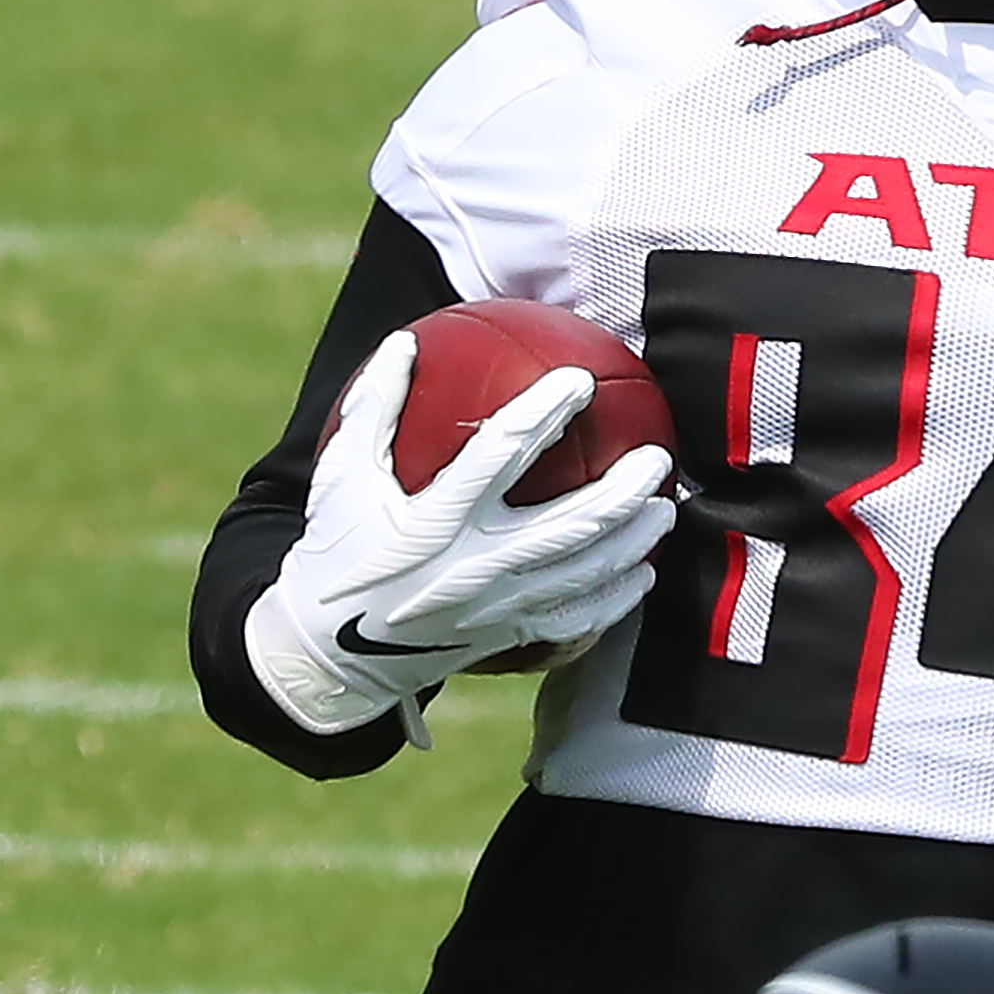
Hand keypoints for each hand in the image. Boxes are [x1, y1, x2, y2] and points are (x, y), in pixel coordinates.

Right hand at [244, 329, 672, 737]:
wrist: (329, 653)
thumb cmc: (339, 547)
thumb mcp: (341, 476)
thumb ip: (374, 408)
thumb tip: (404, 339)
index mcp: (431, 521)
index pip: (498, 456)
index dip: (543, 414)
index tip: (580, 380)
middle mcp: (470, 568)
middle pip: (566, 526)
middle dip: (620, 491)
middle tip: (656, 456)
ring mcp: (494, 609)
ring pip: (582, 575)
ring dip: (632, 542)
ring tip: (664, 509)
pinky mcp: (505, 637)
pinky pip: (574, 622)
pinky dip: (614, 600)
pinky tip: (643, 575)